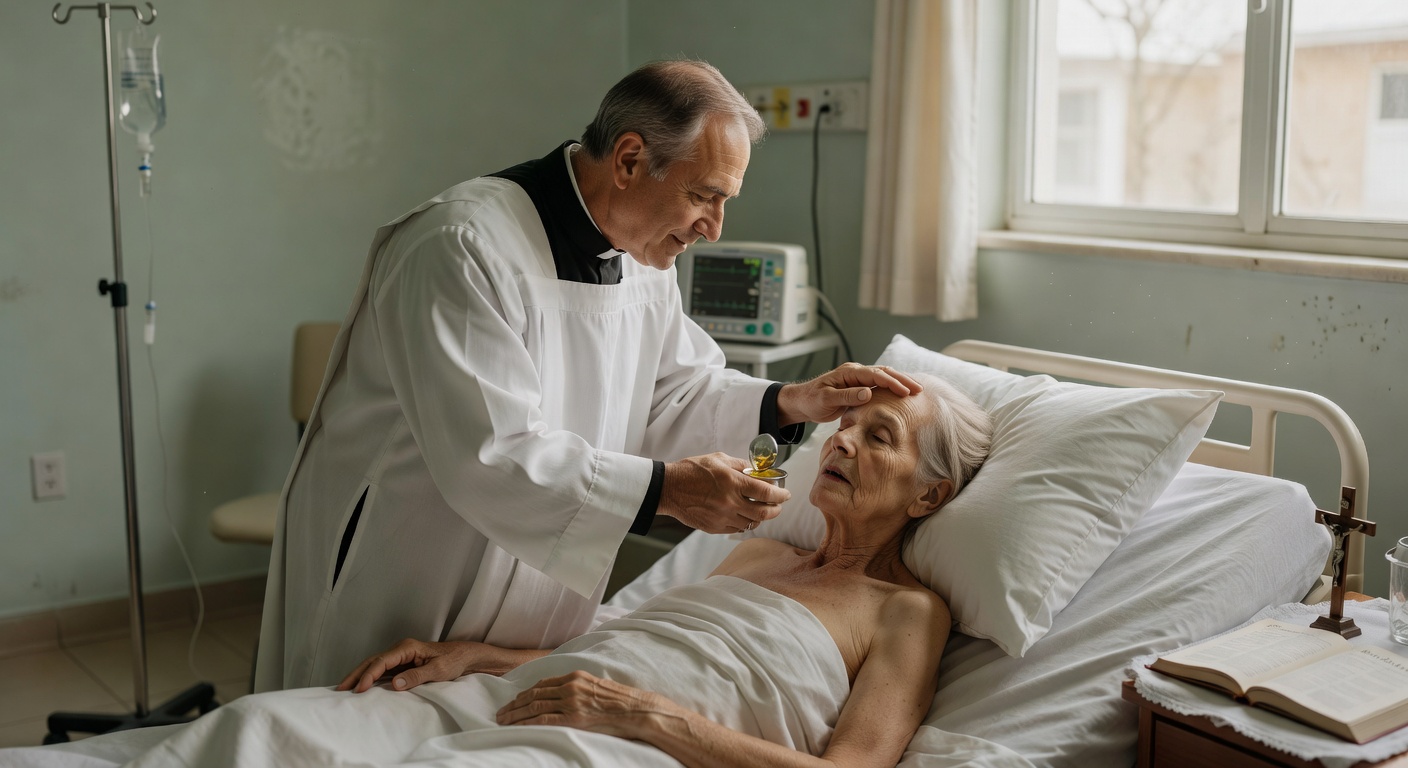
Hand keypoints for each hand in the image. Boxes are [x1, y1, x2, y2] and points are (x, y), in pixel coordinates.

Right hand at [336, 638, 545, 692]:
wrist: (468, 656)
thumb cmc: (455, 660)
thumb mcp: (439, 670)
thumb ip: (417, 677)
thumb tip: (395, 684)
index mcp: (407, 647)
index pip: (381, 661)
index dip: (368, 675)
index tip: (359, 689)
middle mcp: (402, 649)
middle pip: (372, 661)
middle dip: (355, 674)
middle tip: (340, 688)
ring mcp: (402, 656)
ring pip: (374, 665)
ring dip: (359, 676)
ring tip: (344, 688)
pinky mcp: (404, 664)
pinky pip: (382, 670)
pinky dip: (370, 677)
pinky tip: (362, 686)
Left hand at [495, 670, 680, 738]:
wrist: (636, 709)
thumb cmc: (621, 701)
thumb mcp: (598, 687)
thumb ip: (580, 688)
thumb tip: (567, 696)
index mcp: (576, 677)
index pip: (543, 684)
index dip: (525, 693)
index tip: (514, 701)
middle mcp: (571, 686)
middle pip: (534, 694)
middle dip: (515, 704)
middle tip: (501, 713)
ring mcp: (572, 701)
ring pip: (535, 706)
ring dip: (516, 714)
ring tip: (503, 721)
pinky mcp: (574, 717)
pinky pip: (545, 719)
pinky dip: (528, 722)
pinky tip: (518, 726)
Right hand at [659, 453, 788, 533]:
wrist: (669, 488)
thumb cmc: (692, 470)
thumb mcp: (719, 459)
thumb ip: (741, 465)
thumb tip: (758, 471)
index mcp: (733, 482)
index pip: (766, 492)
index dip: (781, 494)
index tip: (786, 494)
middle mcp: (730, 502)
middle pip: (764, 513)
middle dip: (776, 509)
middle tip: (778, 505)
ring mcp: (722, 517)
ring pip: (752, 523)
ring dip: (761, 517)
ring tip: (762, 510)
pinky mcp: (714, 527)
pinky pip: (737, 528)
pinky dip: (745, 523)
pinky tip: (744, 515)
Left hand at [777, 363, 922, 424]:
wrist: (801, 402)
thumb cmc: (811, 401)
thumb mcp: (827, 400)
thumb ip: (847, 396)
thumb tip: (869, 393)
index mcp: (849, 373)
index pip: (875, 375)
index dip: (892, 383)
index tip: (906, 392)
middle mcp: (855, 372)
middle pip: (884, 372)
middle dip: (902, 380)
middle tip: (919, 389)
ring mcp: (857, 378)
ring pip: (883, 377)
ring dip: (899, 383)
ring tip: (915, 391)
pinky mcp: (857, 387)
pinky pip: (878, 385)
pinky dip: (891, 388)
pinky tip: (901, 393)